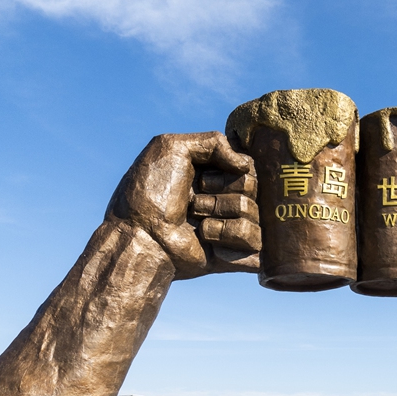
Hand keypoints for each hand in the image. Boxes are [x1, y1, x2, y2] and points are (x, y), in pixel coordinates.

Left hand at [107, 132, 260, 278]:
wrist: (141, 237)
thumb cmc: (150, 194)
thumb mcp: (171, 148)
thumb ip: (213, 141)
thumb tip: (246, 165)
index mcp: (213, 174)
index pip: (246, 164)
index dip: (226, 168)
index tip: (200, 176)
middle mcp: (225, 198)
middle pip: (252, 185)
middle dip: (219, 192)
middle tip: (192, 202)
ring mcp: (232, 226)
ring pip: (252, 211)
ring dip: (218, 214)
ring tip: (195, 224)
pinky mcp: (237, 253)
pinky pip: (255, 240)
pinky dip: (227, 237)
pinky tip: (207, 244)